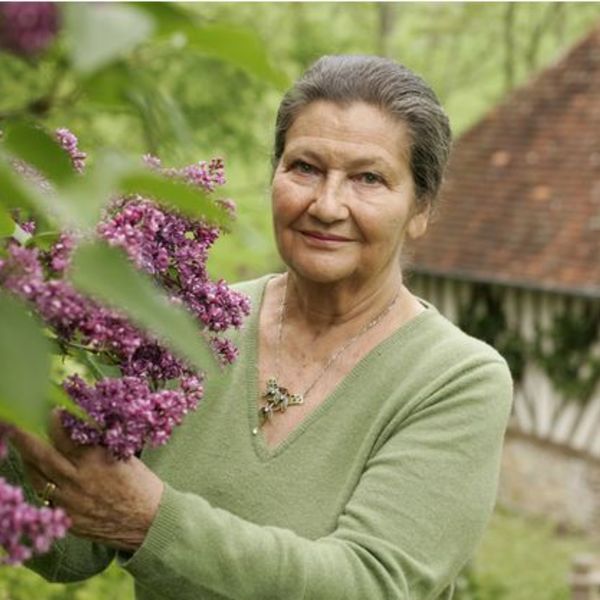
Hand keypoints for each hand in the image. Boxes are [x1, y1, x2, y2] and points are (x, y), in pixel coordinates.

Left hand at [11, 410, 163, 550]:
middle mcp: (76, 480)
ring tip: (26, 449)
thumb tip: (82, 423)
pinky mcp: (67, 519)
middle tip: (14, 425)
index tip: (53, 411)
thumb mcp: (123, 455)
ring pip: (36, 478)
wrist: (148, 520)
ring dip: (28, 461)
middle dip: (23, 438)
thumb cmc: (141, 484)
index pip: (62, 434)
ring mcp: (68, 502)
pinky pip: (45, 498)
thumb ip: (98, 443)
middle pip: (39, 455)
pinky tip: (42, 475)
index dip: (54, 419)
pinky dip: (41, 483)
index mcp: (93, 460)